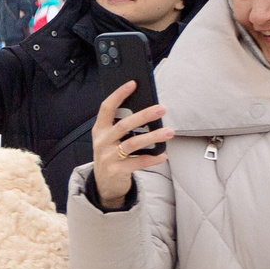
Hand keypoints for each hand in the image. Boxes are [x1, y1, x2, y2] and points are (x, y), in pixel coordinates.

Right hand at [85, 81, 169, 210]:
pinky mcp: (116, 170)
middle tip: (161, 108)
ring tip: (169, 132)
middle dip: (143, 115)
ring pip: (133, 143)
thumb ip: (122, 126)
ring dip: (153, 136)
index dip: (118, 95)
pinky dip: (152, 158)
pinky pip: (138, 162)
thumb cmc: (112, 155)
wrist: (104, 184)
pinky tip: (163, 155)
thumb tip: (147, 110)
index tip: (132, 84)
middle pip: (123, 125)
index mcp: (100, 130)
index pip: (106, 108)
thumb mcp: (110, 139)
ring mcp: (108, 157)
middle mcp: (102, 142)